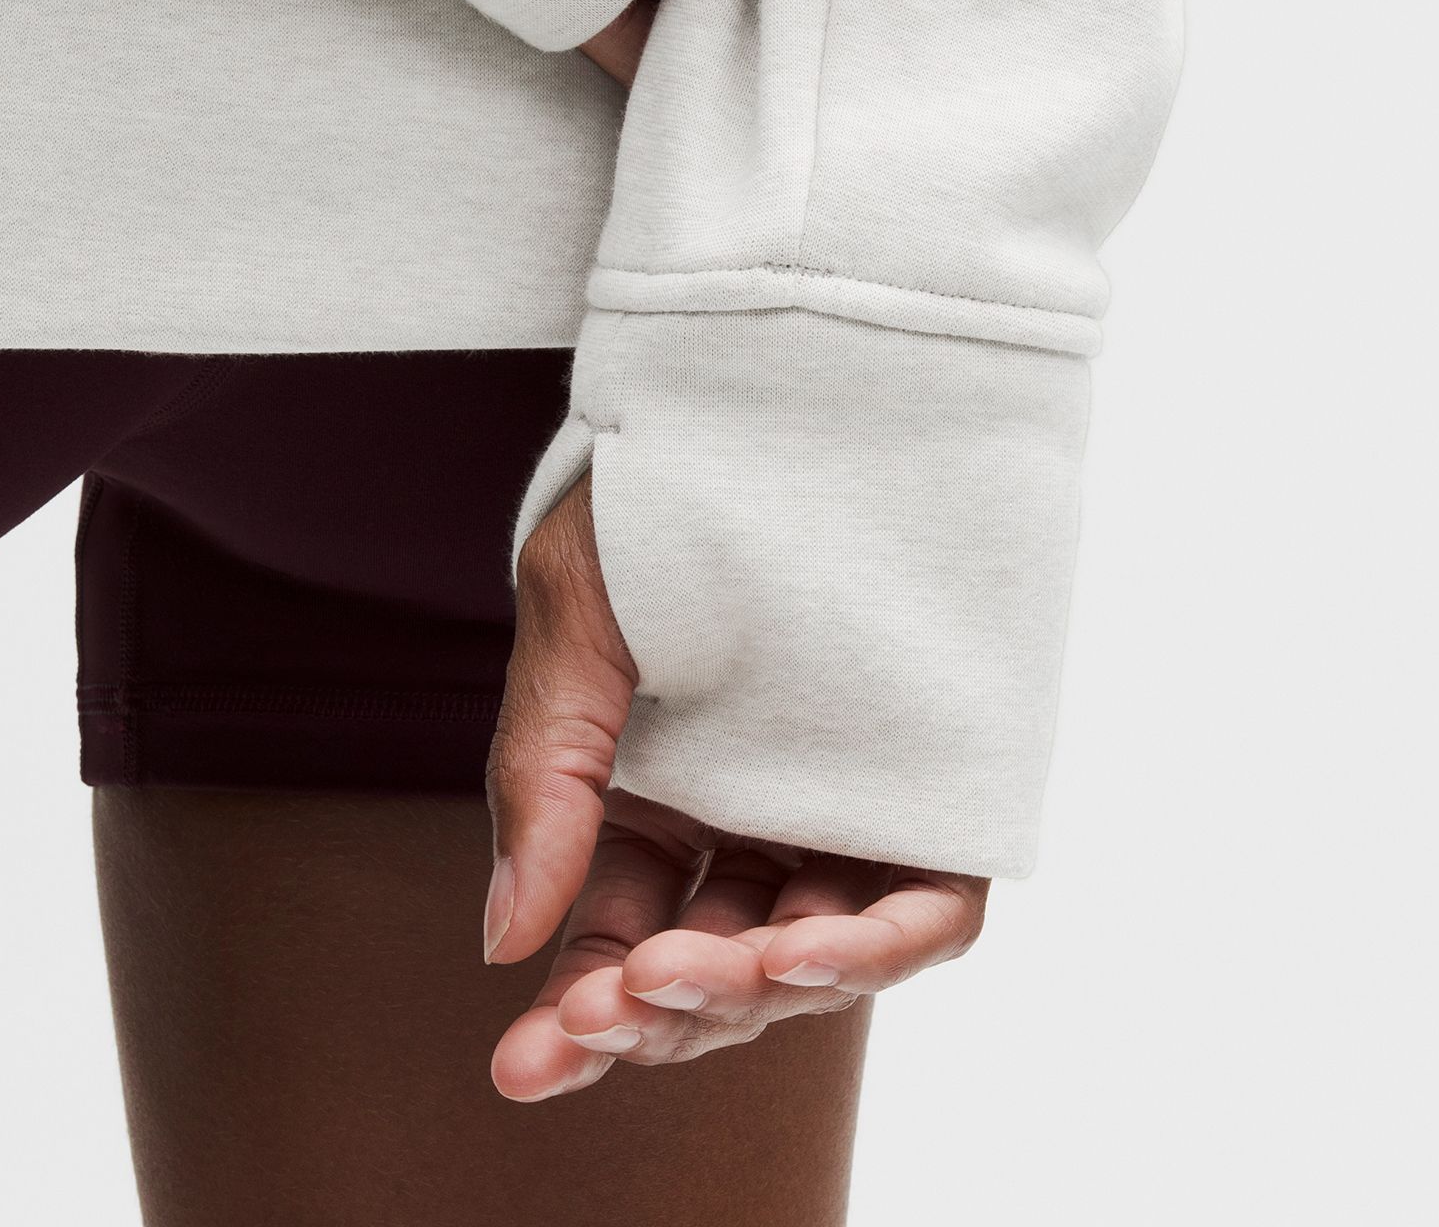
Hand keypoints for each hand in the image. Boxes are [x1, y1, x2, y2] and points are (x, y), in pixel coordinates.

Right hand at [483, 474, 989, 1100]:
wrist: (789, 379)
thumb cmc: (662, 489)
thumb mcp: (576, 616)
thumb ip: (545, 772)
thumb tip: (502, 941)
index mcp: (656, 798)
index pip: (621, 945)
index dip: (577, 1015)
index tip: (530, 1059)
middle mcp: (755, 818)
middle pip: (715, 971)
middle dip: (659, 1013)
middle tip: (617, 1007)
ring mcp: (848, 807)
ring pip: (816, 957)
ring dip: (756, 990)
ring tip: (703, 972)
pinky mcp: (937, 786)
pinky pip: (929, 908)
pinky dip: (878, 945)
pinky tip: (811, 946)